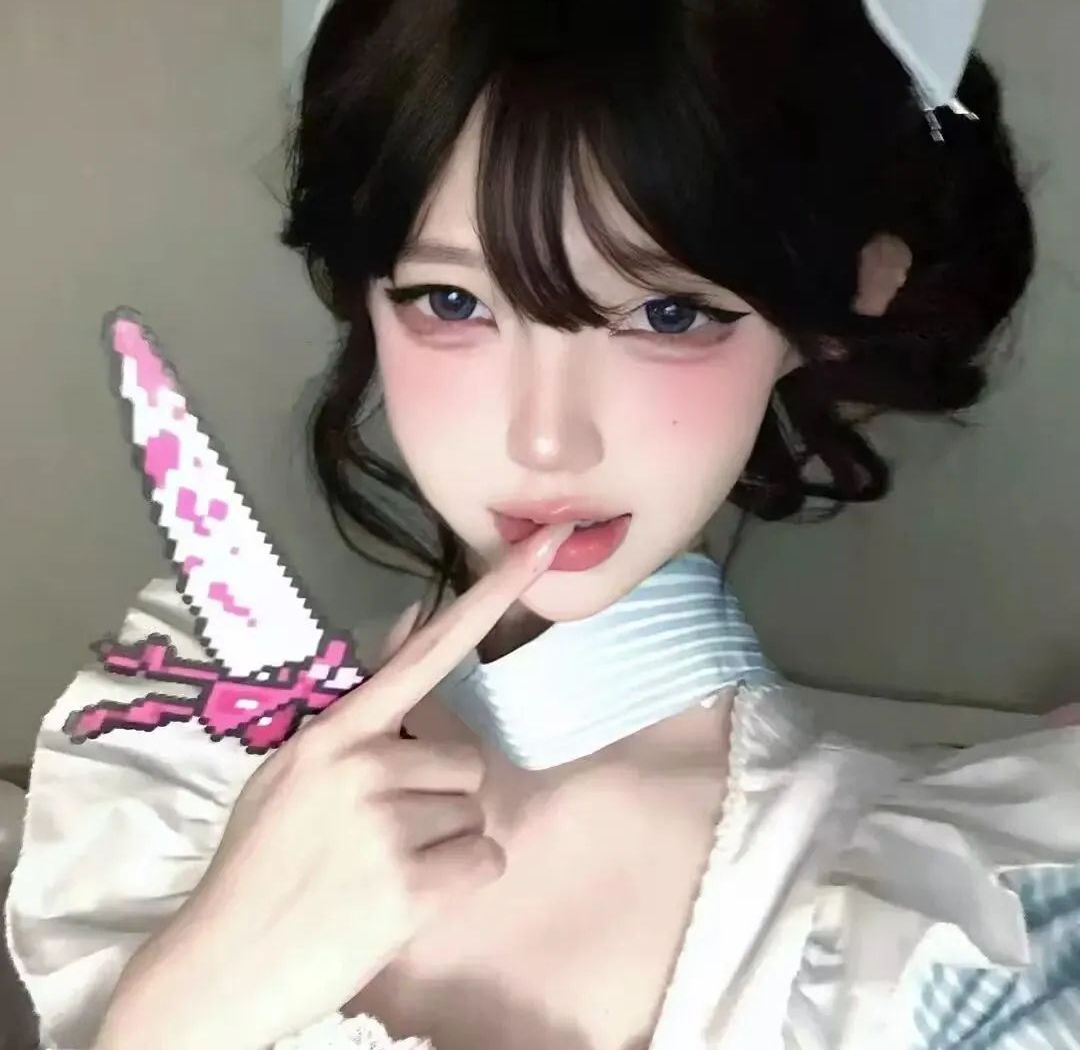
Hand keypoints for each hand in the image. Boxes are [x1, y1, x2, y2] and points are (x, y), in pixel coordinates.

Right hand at [94, 524, 570, 1049]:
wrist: (221, 966)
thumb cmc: (261, 862)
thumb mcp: (294, 771)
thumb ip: (358, 707)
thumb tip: (407, 623)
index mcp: (337, 732)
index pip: (428, 653)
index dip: (492, 597)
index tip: (542, 546)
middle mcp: (366, 764)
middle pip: (468, 761)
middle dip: (440, 798)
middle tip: (384, 836)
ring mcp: (387, 824)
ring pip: (475, 813)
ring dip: (444, 845)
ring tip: (381, 869)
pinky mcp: (410, 886)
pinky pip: (485, 861)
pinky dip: (459, 883)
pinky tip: (405, 899)